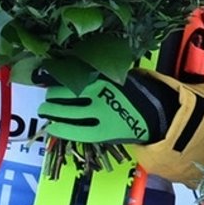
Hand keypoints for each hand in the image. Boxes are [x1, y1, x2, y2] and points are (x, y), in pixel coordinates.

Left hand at [37, 71, 176, 144]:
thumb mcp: (121, 75)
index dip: (54, 76)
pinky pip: (76, 131)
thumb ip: (101, 75)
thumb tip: (76, 72)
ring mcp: (100, 113)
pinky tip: (54, 128)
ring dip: (53, 110)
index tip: (44, 76)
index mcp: (104, 76)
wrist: (159, 114)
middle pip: (65, 93)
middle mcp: (99, 93)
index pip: (71, 74)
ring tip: (45, 109)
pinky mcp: (102, 132)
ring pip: (67, 111)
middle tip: (46, 96)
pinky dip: (62, 129)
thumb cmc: (141, 92)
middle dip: (51, 95)